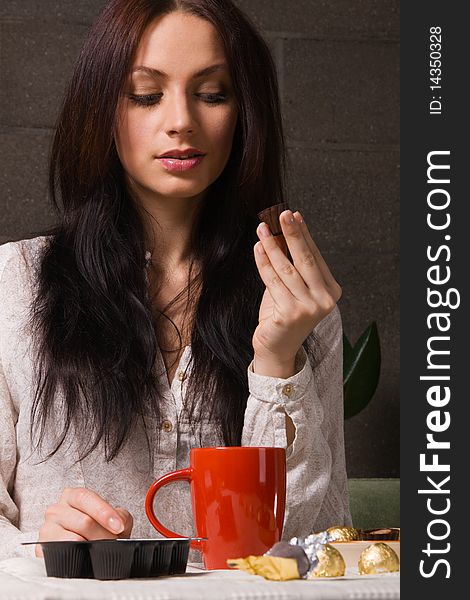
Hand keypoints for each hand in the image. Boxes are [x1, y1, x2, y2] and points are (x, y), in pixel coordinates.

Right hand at [35, 487, 132, 556]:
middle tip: (113, 544)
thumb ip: (120, 516)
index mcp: (73, 496)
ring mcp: (47, 530)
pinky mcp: (42, 549)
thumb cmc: (99, 529)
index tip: (118, 527)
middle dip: (103, 535)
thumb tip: (119, 524)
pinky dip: (76, 558)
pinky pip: (60, 555)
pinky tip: (85, 558)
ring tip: (100, 551)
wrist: (87, 549)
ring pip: (73, 539)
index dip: (104, 512)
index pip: (86, 498)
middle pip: (83, 521)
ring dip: (91, 548)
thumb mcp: (114, 517)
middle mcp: (56, 510)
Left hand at [252, 209, 341, 374]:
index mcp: (331, 291)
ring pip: (287, 269)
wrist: (276, 349)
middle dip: (292, 233)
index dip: (304, 234)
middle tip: (282, 214)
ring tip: (262, 229)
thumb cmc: (282, 316)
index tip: (294, 215)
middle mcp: (324, 300)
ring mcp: (309, 308)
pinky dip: (264, 262)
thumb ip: (291, 266)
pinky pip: (273, 281)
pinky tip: (258, 248)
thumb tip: (282, 233)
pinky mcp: (290, 314)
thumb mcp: (291, 288)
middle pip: (306, 259)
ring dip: (272, 245)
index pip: (316, 256)